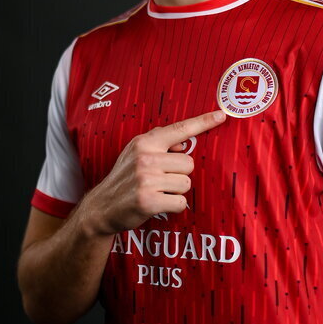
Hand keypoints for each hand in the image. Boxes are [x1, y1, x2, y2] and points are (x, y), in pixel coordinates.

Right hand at [85, 109, 226, 235]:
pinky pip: (180, 202)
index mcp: (144, 143)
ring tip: (157, 192)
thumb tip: (183, 144)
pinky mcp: (149, 200)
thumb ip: (158, 146)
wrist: (101, 208)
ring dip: (175, 191)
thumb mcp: (134, 154)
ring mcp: (146, 179)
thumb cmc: (124, 180)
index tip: (221, 115)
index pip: (179, 129)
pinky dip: (173, 206)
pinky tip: (158, 205)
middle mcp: (145, 158)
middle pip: (189, 164)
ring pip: (186, 183)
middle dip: (179, 175)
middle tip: (160, 181)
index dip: (202, 122)